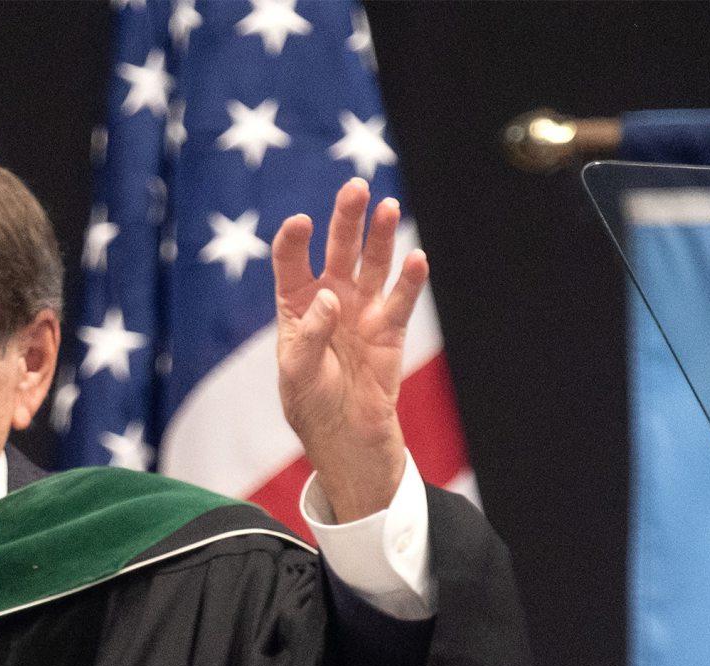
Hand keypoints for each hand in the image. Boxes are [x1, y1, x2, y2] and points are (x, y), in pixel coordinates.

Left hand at [273, 176, 429, 519]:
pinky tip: (416, 259)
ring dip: (381, 236)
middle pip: (339, 249)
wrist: (345, 434)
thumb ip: (312, 333)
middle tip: (356, 187)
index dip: (295, 240)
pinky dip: (410, 280)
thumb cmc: (310, 402)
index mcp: (297, 304)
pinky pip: (401, 298)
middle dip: (347, 218)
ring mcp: (363, 309)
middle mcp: (331, 297)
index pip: (292, 261)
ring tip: (387, 207)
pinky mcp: (391, 328)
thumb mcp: (298, 372)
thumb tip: (331, 298)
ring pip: (374, 263)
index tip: (300, 224)